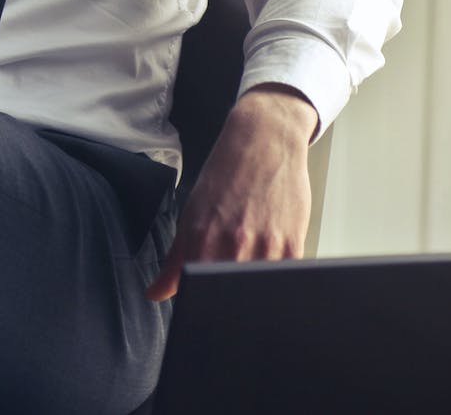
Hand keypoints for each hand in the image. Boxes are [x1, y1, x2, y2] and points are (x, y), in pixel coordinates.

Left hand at [146, 84, 316, 301]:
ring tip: (251, 279)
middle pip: (230, 298)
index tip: (204, 312)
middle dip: (229, 306)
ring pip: (260, 291)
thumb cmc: (228, 174)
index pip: (198, 294)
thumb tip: (156, 293)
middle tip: (229, 300)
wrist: (264, 138)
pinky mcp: (295, 243)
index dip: (200, 309)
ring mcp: (267, 246)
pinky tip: (271, 270)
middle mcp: (234, 244)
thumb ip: (175, 259)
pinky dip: (278, 283)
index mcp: (203, 239)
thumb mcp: (192, 213)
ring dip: (255, 294)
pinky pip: (286, 279)